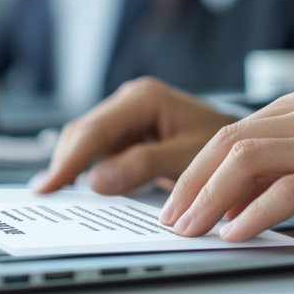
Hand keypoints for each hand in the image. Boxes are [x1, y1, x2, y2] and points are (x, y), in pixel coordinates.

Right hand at [32, 77, 237, 194]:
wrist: (244, 144)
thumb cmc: (225, 146)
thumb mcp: (186, 158)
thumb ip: (142, 166)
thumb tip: (98, 180)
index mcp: (143, 98)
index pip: (93, 131)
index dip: (68, 161)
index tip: (49, 186)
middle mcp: (130, 101)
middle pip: (84, 134)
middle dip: (67, 164)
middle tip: (49, 196)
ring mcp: (128, 116)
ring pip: (89, 143)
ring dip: (77, 168)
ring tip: (59, 194)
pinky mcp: (130, 132)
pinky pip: (103, 151)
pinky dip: (93, 169)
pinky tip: (85, 188)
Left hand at [158, 92, 293, 240]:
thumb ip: (287, 164)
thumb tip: (233, 198)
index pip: (233, 130)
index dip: (198, 166)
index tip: (178, 197)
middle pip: (231, 141)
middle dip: (191, 181)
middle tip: (172, 216)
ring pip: (248, 161)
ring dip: (210, 198)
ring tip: (192, 228)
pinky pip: (286, 190)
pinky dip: (252, 213)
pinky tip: (236, 234)